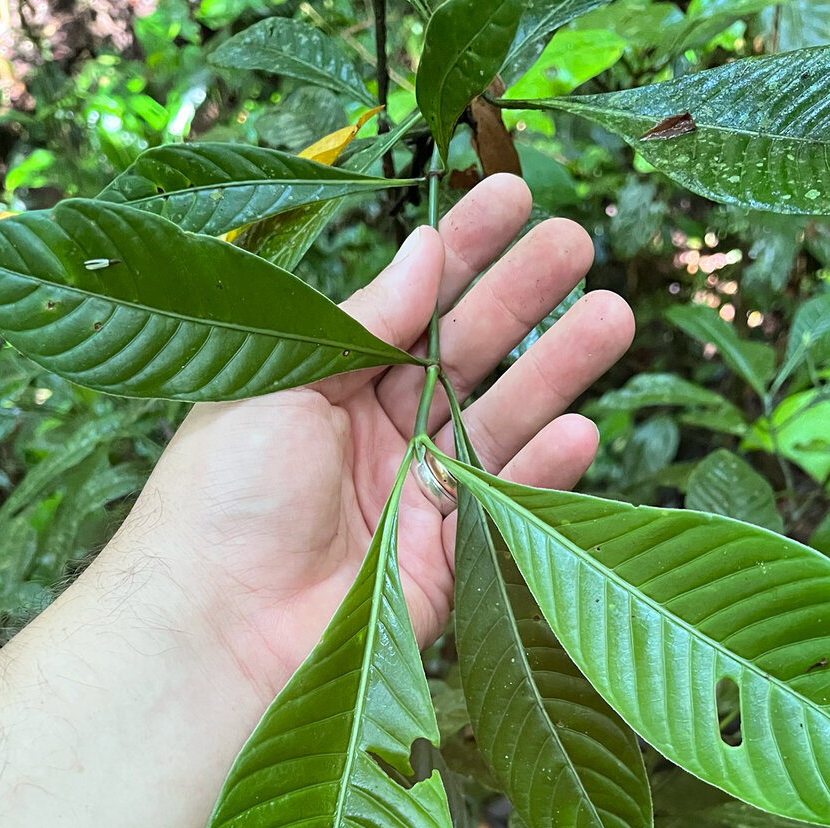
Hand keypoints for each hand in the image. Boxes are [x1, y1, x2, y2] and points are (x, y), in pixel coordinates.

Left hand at [124, 174, 634, 699]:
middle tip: (577, 243)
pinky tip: (581, 428)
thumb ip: (362, 321)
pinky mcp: (446, 563)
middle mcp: (377, 435)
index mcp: (327, 385)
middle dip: (521, 300)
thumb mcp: (282, 381)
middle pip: (465, 357)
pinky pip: (506, 508)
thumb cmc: (223, 495)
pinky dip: (544, 472)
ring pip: (499, 425)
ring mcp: (416, 498)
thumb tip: (422, 247)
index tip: (513, 198)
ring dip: (556, 374)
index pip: (409, 305)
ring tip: (612, 317)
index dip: (461, 252)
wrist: (217, 627)